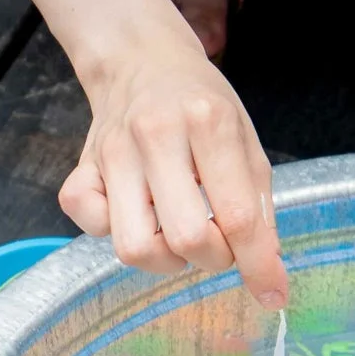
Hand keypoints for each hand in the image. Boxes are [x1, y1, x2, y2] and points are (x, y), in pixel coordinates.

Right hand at [59, 39, 287, 308]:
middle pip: (186, 238)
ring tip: (176, 235)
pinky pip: (91, 225)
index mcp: (208, 122)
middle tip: (217, 243)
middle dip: (212, 259)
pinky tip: (136, 216)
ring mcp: (112, 152)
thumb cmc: (202, 107)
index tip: (272, 294)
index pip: (238, 216)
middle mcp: (156, 134)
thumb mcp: (247, 143)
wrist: (142, 61)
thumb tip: (268, 276)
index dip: (258, 266)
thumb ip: (258, 207)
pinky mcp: (81, 167)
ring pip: (134, 247)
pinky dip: (113, 234)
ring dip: (164, 259)